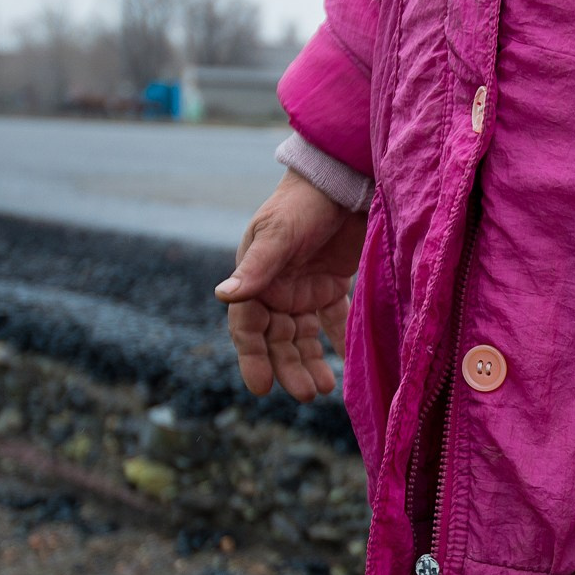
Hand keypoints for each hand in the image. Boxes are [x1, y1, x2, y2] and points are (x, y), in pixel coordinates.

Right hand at [216, 170, 366, 401]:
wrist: (342, 180)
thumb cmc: (303, 204)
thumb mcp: (278, 235)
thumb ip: (257, 267)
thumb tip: (223, 295)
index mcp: (255, 278)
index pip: (248, 327)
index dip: (252, 358)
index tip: (262, 388)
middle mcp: (276, 289)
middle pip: (277, 339)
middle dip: (289, 367)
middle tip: (307, 394)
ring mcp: (304, 289)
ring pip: (303, 336)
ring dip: (311, 361)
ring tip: (325, 388)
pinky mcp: (331, 285)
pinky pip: (334, 321)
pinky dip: (341, 341)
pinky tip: (351, 363)